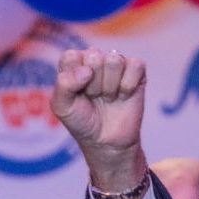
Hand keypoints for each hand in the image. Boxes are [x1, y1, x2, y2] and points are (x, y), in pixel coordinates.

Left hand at [51, 48, 147, 198]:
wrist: (106, 141)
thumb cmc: (82, 121)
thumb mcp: (62, 107)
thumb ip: (64, 85)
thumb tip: (86, 70)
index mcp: (73, 64)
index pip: (71, 56)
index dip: (74, 78)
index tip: (76, 94)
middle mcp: (94, 60)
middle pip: (94, 57)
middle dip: (92, 84)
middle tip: (93, 97)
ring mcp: (116, 63)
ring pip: (114, 60)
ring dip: (110, 86)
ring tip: (107, 97)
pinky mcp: (136, 70)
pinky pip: (135, 66)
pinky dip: (127, 86)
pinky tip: (123, 96)